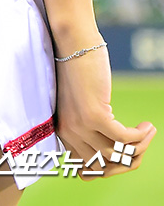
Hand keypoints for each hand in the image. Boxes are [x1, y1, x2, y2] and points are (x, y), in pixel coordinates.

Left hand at [54, 45, 155, 178]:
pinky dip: (140, 136)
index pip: (89, 169)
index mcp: (63, 133)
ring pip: (118, 155)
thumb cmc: (78, 69)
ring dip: (139, 147)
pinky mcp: (94, 115)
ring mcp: (80, 125)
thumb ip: (88, 127)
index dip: (113, 165)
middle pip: (105, 167)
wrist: (73, 41)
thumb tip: (112, 151)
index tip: (127, 151)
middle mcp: (68, 133)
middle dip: (129, 160)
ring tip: (148, 132)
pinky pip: (125, 139)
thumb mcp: (79, 104)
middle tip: (142, 143)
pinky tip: (147, 126)